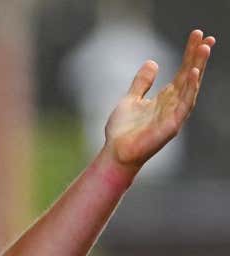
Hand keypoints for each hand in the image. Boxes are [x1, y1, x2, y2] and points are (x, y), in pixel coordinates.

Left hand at [102, 29, 214, 171]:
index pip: (183, 72)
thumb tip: (152, 62)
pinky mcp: (171, 125)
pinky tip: (194, 74)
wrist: (115, 153)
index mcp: (166, 98)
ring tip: (204, 49)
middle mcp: (174, 104)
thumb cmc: (123, 131)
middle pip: (190, 76)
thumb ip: (142, 83)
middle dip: (199, 57)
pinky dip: (190, 89)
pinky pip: (184, 105)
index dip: (191, 54)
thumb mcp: (131, 99)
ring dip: (198, 68)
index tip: (198, 36)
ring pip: (190, 87)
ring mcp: (174, 115)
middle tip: (206, 37)